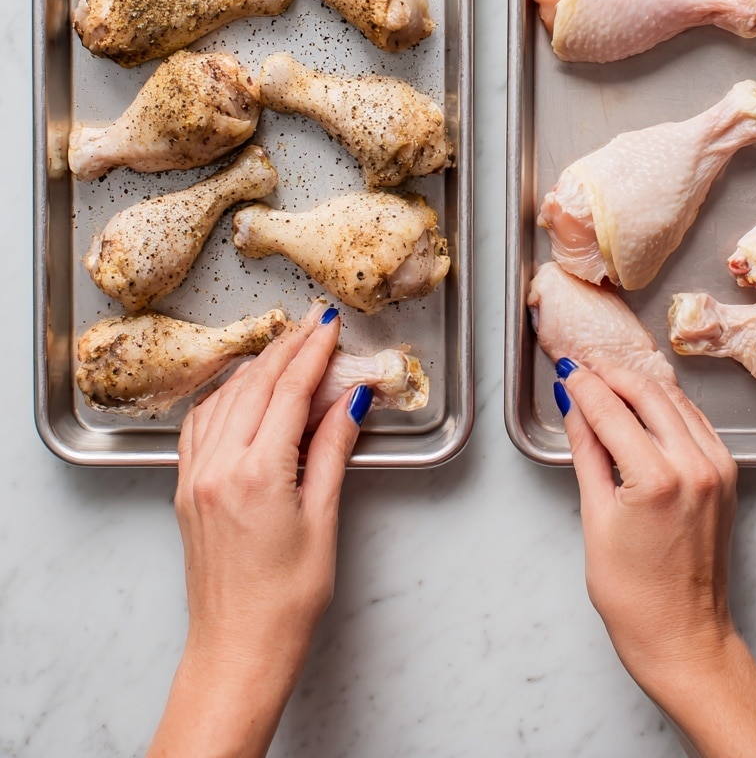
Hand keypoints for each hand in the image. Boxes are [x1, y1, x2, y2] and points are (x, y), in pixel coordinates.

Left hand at [148, 302, 371, 757]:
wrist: (237, 649)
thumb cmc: (285, 600)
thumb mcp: (323, 521)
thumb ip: (333, 451)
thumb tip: (352, 402)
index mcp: (257, 474)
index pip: (289, 391)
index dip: (313, 352)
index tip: (330, 326)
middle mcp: (218, 467)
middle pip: (255, 385)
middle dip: (287, 349)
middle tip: (313, 325)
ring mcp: (195, 476)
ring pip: (224, 398)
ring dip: (256, 367)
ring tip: (285, 347)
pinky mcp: (185, 488)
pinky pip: (200, 424)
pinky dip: (224, 396)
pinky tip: (241, 389)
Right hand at [555, 361, 755, 757]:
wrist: (684, 638)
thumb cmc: (635, 597)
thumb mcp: (596, 519)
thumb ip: (587, 453)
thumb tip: (575, 408)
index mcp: (657, 478)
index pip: (611, 410)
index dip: (583, 385)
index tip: (566, 371)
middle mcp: (696, 466)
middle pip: (648, 392)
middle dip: (611, 374)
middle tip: (583, 366)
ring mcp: (718, 469)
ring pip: (675, 400)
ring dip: (640, 383)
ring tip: (607, 379)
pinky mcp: (728, 476)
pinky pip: (695, 421)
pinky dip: (667, 405)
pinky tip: (644, 404)